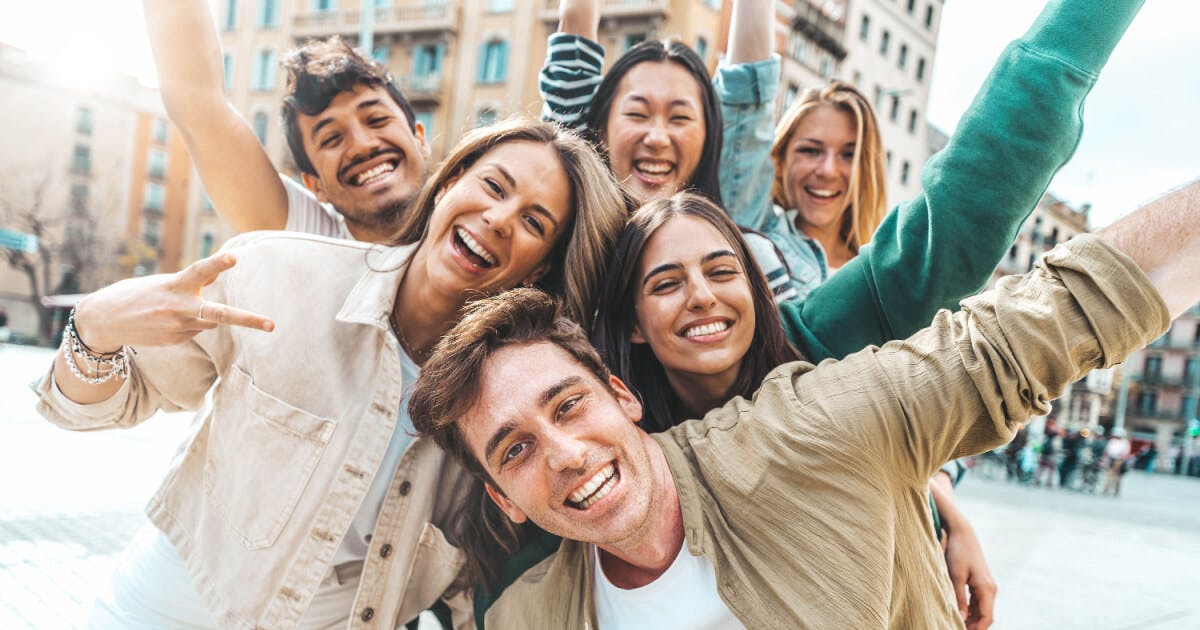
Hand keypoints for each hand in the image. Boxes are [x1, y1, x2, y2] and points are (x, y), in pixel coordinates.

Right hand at [74, 253, 273, 351]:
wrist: (103, 321)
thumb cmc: (136, 295)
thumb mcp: (162, 282)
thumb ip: (190, 282)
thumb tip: (215, 279)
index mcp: (174, 286)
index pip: (200, 271)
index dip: (218, 264)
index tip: (234, 258)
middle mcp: (179, 308)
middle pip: (220, 314)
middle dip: (248, 320)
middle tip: (272, 325)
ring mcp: (177, 328)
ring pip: (207, 322)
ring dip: (200, 315)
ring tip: (170, 311)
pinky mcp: (174, 341)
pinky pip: (193, 331)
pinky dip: (188, 325)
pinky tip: (165, 322)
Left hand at [943, 518, 996, 629]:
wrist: (963, 534)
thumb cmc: (958, 553)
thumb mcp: (955, 576)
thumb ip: (958, 598)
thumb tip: (961, 618)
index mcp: (986, 589)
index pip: (986, 617)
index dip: (976, 629)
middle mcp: (990, 589)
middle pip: (985, 616)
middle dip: (974, 626)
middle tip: (956, 628)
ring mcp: (987, 586)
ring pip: (982, 610)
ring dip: (972, 620)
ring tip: (956, 624)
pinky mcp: (981, 583)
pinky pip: (979, 603)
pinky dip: (971, 611)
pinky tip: (960, 615)